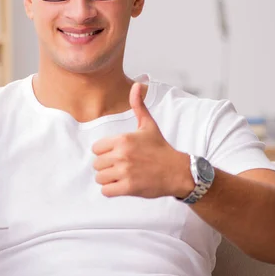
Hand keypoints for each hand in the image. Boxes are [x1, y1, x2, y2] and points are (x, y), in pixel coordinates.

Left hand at [92, 82, 192, 197]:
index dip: (105, 152)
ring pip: (99, 178)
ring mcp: (125, 172)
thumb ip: (138, 106)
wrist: (178, 171)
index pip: (96, 149)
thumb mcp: (149, 125)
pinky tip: (123, 186)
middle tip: (122, 166)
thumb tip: (137, 84)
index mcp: (123, 139)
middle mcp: (122, 155)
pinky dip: (111, 190)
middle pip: (96, 164)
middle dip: (107, 166)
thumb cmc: (161, 148)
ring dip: (108, 179)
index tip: (118, 154)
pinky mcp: (128, 187)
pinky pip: (106, 191)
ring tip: (122, 176)